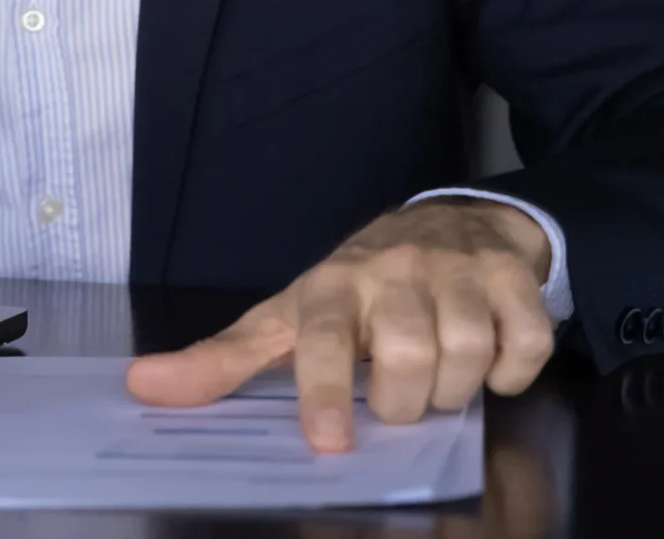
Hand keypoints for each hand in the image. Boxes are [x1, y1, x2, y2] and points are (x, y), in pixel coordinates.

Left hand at [124, 198, 555, 452]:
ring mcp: (456, 269)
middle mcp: (392, 271)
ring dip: (457, 390)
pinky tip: (488, 361)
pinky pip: (523, 347)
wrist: (451, 221)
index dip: (324, 391)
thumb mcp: (290, 317)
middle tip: (401, 396)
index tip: (328, 442)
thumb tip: (141, 386)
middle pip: (409, 361)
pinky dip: (511, 372)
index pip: (323, 339)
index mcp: (330, 287)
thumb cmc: (358, 287)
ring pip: (466, 356)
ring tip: (440, 377)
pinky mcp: (511, 274)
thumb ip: (223, 360)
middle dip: (408, 404)